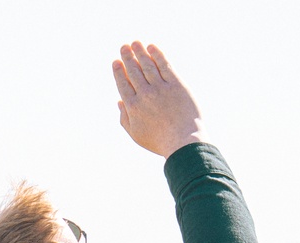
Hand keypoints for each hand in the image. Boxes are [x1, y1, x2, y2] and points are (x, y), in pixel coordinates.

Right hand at [112, 42, 206, 157]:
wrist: (183, 142)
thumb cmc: (159, 141)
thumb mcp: (136, 134)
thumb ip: (124, 118)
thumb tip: (119, 102)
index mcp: (133, 107)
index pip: (123, 84)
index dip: (119, 71)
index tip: (116, 62)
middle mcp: (145, 94)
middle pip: (134, 71)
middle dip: (128, 57)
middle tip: (124, 47)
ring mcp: (161, 88)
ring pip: (147, 65)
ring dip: (140, 52)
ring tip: (135, 43)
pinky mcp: (176, 85)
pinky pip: (165, 65)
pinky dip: (157, 55)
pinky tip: (151, 47)